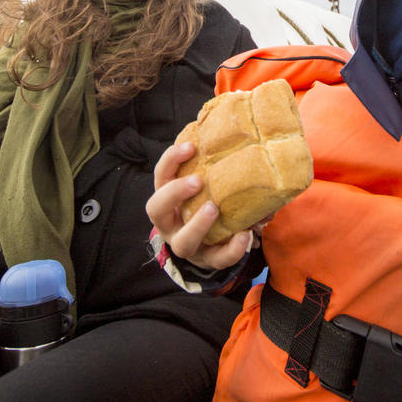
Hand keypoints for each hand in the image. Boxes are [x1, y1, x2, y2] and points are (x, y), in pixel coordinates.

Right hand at [147, 141, 254, 270]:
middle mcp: (170, 223)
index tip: (190, 146)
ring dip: (197, 225)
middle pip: (156, 209)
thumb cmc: (205, 202)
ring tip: (214, 208)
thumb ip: (215, 168)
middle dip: (174, 193)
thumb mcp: (203, 186)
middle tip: (197, 181)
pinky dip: (231, 248)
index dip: (170, 160)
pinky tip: (245, 234)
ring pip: (182, 242)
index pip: (160, 177)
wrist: (210, 245)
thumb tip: (246, 141)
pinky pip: (217, 259)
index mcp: (167, 200)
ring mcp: (186, 244)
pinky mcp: (208, 261)